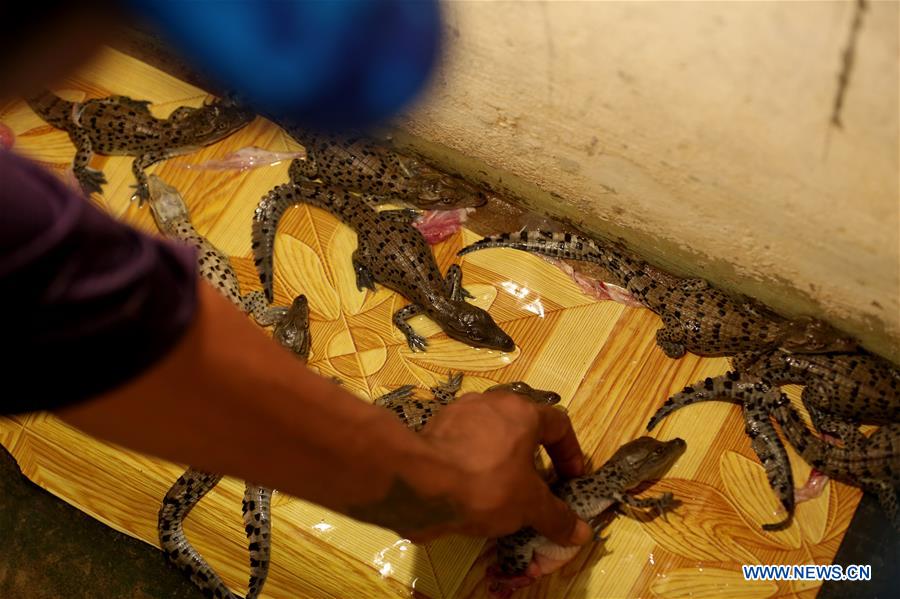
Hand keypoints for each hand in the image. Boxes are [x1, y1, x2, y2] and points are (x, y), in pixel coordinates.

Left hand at [409, 390, 591, 546]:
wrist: (420, 483)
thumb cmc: (486, 485)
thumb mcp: (529, 505)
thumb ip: (557, 516)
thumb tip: (583, 533)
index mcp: (522, 411)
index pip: (558, 424)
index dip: (570, 453)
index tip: (571, 479)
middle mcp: (491, 403)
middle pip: (522, 427)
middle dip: (533, 457)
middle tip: (536, 486)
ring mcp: (459, 413)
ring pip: (490, 434)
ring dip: (501, 460)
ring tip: (502, 491)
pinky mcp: (434, 429)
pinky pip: (463, 445)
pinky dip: (473, 464)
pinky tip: (470, 490)